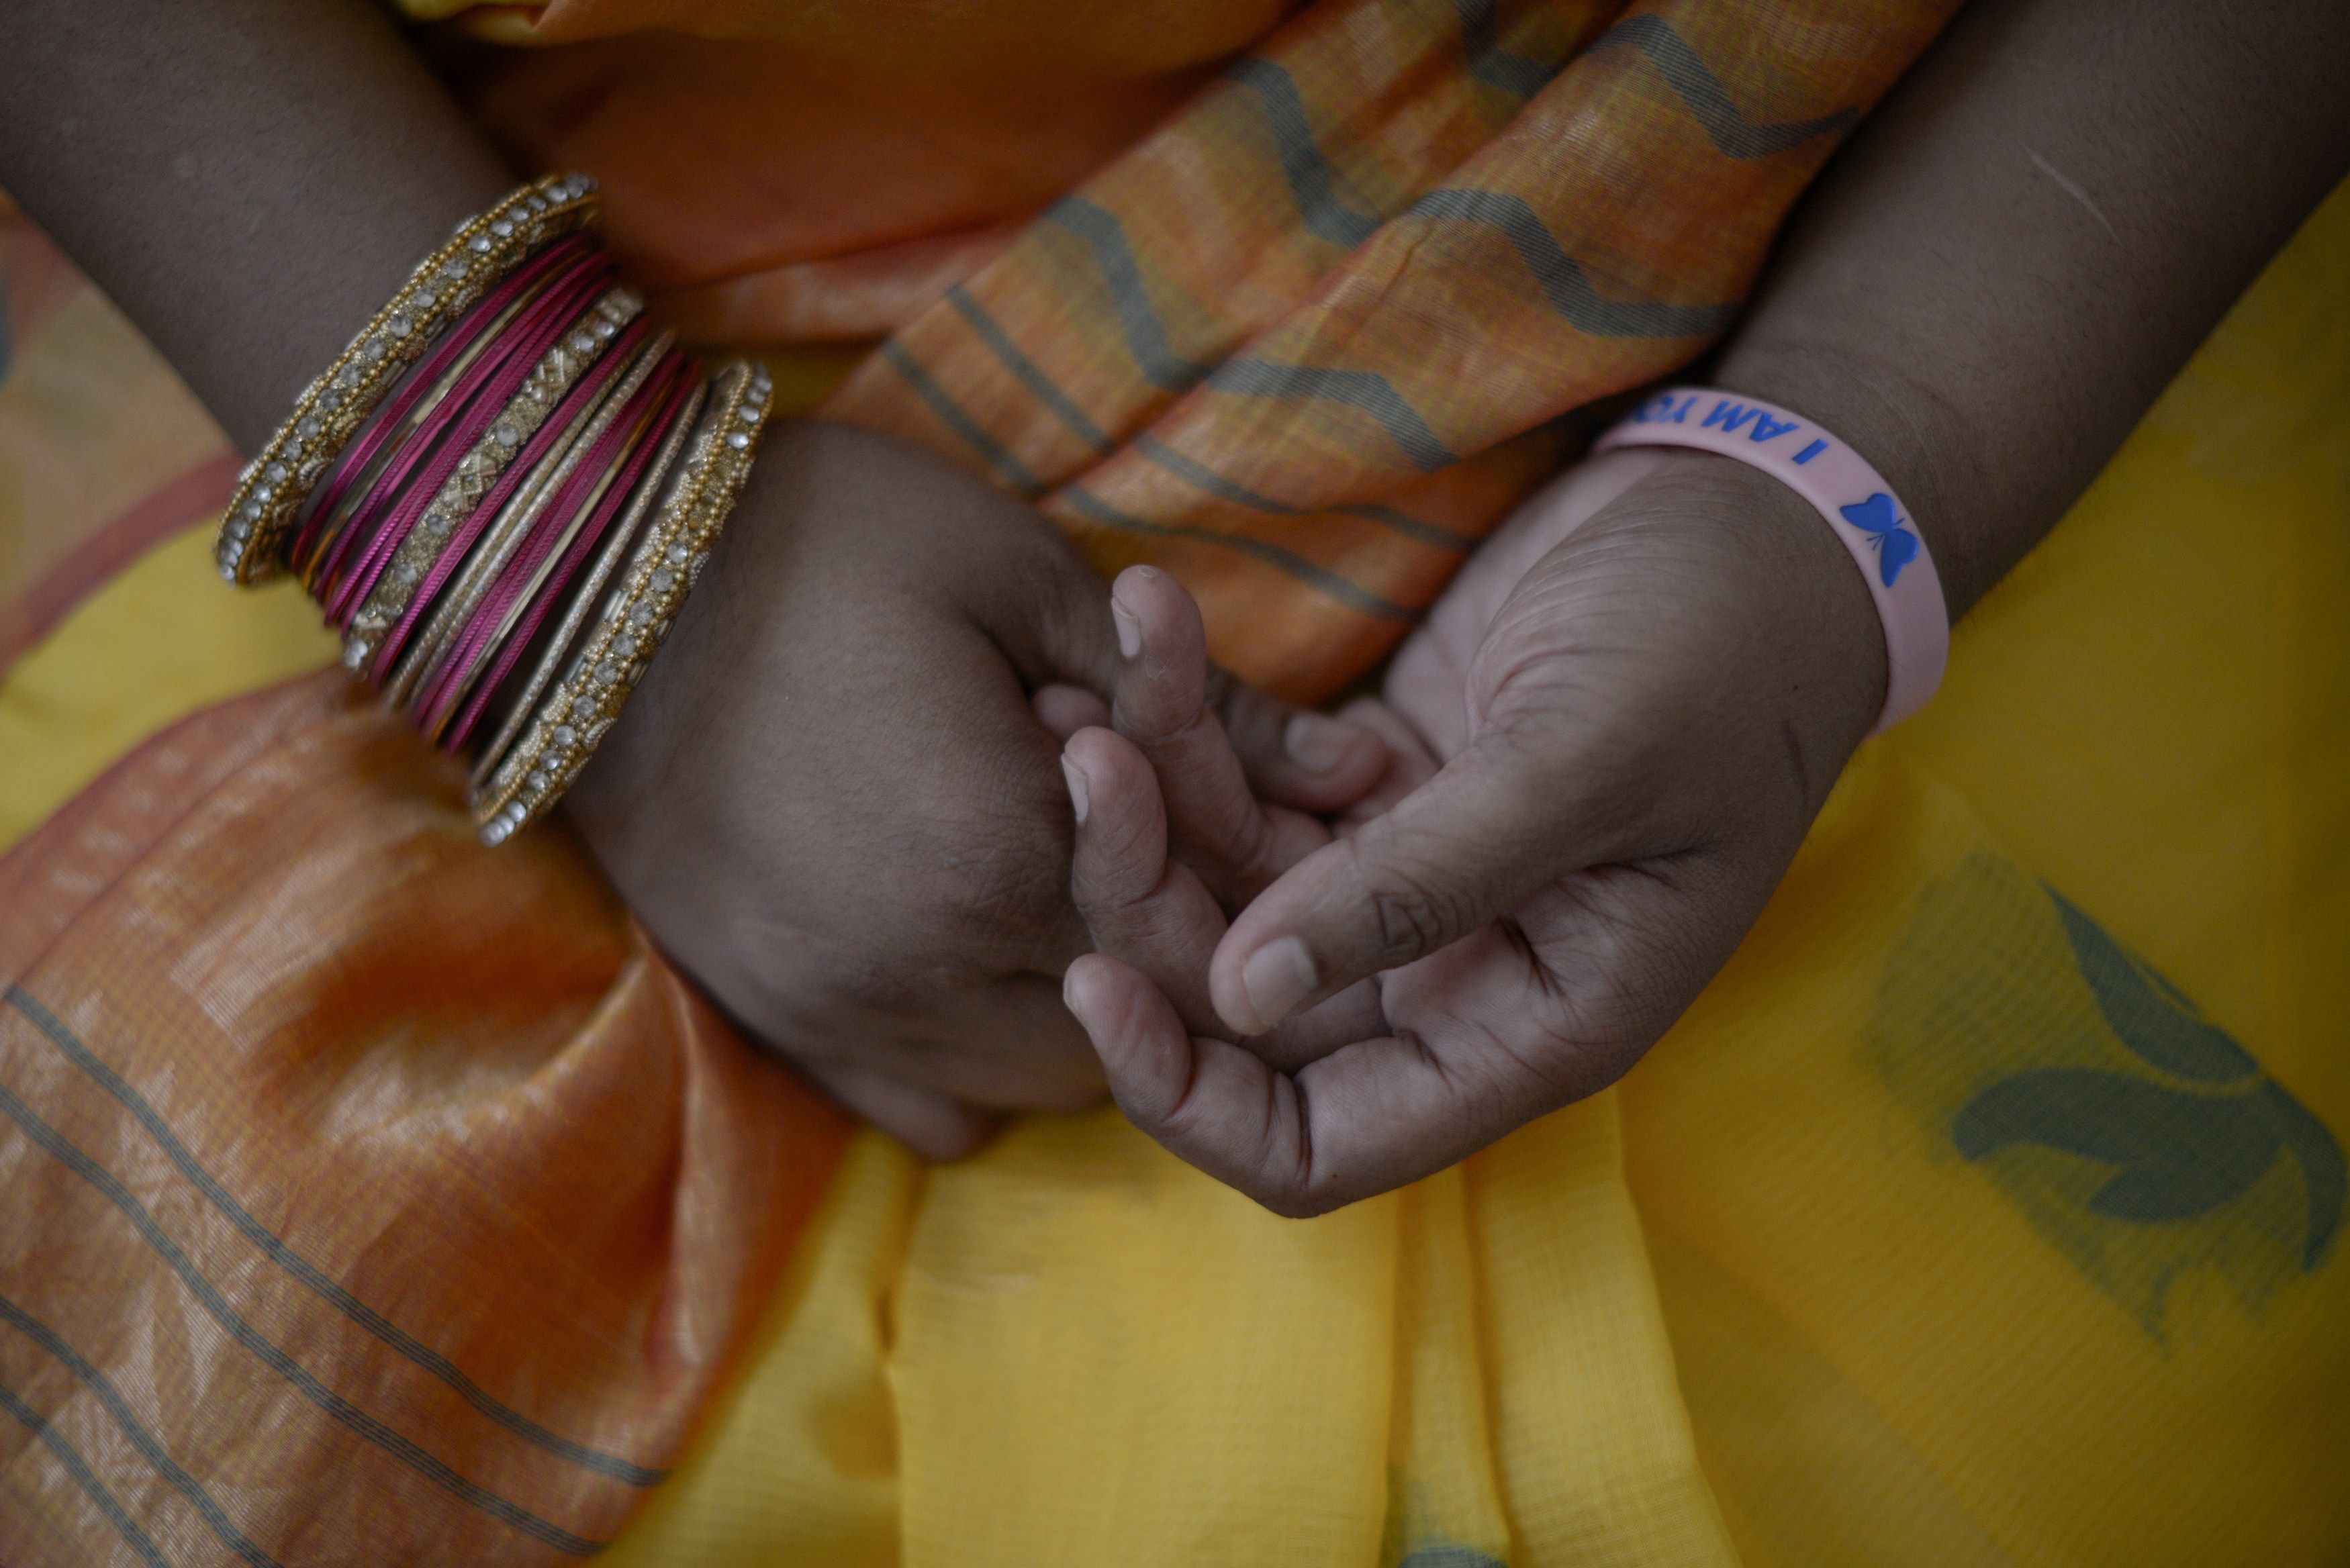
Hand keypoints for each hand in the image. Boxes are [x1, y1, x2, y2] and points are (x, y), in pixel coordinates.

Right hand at [565, 420, 1387, 1157]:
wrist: (583, 573)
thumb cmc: (820, 541)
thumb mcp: (1024, 574)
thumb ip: (1206, 699)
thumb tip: (1365, 772)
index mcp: (1002, 853)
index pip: (1198, 932)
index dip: (1247, 874)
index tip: (1236, 797)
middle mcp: (925, 970)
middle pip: (1137, 1022)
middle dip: (1183, 944)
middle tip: (1172, 839)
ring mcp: (839, 1014)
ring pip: (1047, 1085)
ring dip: (1101, 1010)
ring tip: (1082, 891)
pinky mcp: (771, 1021)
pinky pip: (926, 1106)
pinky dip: (987, 1058)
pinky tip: (992, 960)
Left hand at [1062, 449, 1894, 1211]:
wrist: (1763, 515)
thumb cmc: (1724, 650)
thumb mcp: (1585, 765)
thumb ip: (1421, 889)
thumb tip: (1243, 995)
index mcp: (1525, 1024)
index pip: (1318, 1143)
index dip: (1193, 1098)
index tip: (1093, 986)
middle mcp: (1452, 976)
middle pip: (1234, 1003)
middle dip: (1144, 893)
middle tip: (1091, 749)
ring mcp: (1404, 880)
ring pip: (1219, 883)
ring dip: (1148, 784)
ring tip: (1112, 659)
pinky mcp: (1373, 784)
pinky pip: (1239, 785)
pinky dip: (1185, 721)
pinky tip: (1151, 626)